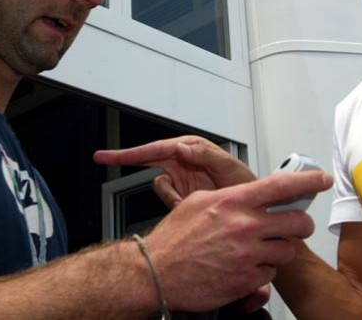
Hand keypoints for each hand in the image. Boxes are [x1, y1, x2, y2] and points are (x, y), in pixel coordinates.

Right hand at [94, 136, 255, 206]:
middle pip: (151, 160)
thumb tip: (182, 147)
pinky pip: (168, 199)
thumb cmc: (247, 186)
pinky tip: (192, 207)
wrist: (256, 214)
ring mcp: (182, 178)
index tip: (109, 156)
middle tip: (105, 159)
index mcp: (193, 149)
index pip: (156, 148)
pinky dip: (176, 205)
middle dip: (134, 161)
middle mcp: (185, 160)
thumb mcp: (229, 169)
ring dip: (172, 196)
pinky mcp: (182, 194)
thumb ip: (206, 155)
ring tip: (192, 202)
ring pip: (161, 186)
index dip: (132, 152)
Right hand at [143, 170, 332, 310]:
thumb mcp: (198, 202)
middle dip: (299, 225)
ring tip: (257, 250)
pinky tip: (243, 268)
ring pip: (287, 251)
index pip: (281, 185)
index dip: (309, 181)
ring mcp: (248, 255)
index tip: (322, 179)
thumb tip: (248, 192)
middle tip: (290, 226)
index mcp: (233, 201)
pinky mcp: (247, 280)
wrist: (156, 273)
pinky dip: (261, 272)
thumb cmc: (174, 239)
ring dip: (278, 251)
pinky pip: (270, 275)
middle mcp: (245, 226)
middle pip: (298, 222)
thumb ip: (229, 196)